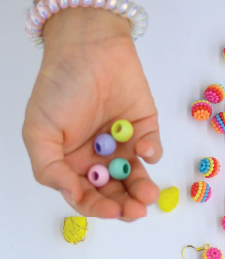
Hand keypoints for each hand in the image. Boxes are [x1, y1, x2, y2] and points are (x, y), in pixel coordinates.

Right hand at [22, 9, 162, 218]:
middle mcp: (98, 158)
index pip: (86, 195)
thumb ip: (50, 168)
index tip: (109, 210)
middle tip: (135, 211)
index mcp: (70, 162)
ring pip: (136, 177)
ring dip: (143, 189)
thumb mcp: (39, 130)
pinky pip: (151, 150)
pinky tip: (144, 149)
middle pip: (114, 192)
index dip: (97, 207)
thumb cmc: (58, 86)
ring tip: (148, 195)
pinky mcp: (144, 129)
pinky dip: (151, 153)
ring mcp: (122, 145)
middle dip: (124, 205)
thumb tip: (73, 194)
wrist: (88, 47)